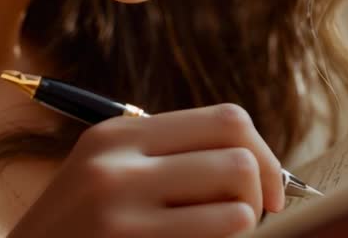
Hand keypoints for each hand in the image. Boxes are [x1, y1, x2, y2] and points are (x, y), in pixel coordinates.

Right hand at [8, 103, 286, 237]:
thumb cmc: (77, 231)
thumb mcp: (107, 174)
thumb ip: (168, 156)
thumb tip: (256, 158)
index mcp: (119, 135)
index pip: (227, 120)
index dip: (265, 154)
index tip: (270, 189)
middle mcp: (118, 166)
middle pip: (239, 160)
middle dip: (262, 193)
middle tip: (252, 219)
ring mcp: (121, 214)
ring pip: (237, 209)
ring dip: (241, 230)